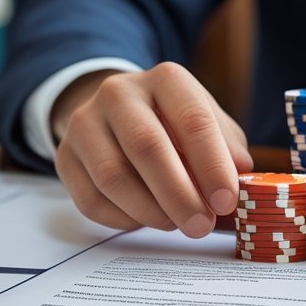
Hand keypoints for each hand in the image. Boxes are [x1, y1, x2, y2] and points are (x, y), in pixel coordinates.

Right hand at [51, 63, 253, 236]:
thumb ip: (227, 148)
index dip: (212, 165)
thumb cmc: (174, 124)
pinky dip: (122, 218)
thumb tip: (239, 176)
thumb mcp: (208, 124)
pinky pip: (90, 198)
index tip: (227, 201)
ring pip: (113, 175)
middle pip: (147, 146)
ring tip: (175, 225)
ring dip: (150, 210)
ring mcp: (85, 122)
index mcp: (165, 79)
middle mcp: (120, 92)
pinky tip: (144, 220)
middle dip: (179, 194)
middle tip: (201, 226)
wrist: (117, 113)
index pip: (193, 119)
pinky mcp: (65, 155)